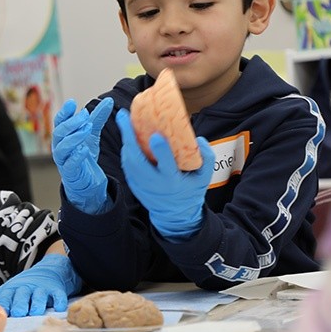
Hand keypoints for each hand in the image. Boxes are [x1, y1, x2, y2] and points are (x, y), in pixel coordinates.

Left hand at [0, 254, 81, 315]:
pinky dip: (60, 302)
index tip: (0, 312)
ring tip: (35, 311)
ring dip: (37, 303)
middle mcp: (26, 288)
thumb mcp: (8, 289)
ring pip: (39, 296)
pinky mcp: (56, 290)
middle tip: (18, 312)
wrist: (48, 270)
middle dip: (19, 303)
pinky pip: (58, 296)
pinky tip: (60, 308)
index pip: (6, 296)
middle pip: (21, 295)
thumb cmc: (24, 286)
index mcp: (13, 289)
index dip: (3, 303)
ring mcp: (42, 288)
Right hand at [52, 97, 113, 214]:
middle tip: (84, 116)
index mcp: (63, 136)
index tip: (73, 103)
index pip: (59, 121)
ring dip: (74, 137)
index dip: (64, 112)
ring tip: (87, 129)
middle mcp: (59, 147)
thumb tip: (108, 101)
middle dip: (71, 123)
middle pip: (59, 132)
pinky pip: (70, 163)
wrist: (87, 181)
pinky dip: (76, 156)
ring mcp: (63, 160)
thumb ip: (97, 118)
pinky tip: (85, 149)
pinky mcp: (70, 173)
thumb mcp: (92, 134)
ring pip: (63, 147)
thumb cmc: (84, 155)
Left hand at [116, 109, 214, 240]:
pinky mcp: (133, 184)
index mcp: (172, 182)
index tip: (156, 136)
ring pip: (128, 160)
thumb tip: (199, 139)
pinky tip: (127, 135)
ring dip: (125, 140)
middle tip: (124, 116)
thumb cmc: (190, 191)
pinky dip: (126, 149)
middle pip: (136, 159)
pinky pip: (127, 164)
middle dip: (128, 137)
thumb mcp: (204, 178)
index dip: (161, 151)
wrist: (175, 215)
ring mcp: (140, 185)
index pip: (166, 166)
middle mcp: (153, 183)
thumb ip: (206, 158)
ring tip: (124, 120)